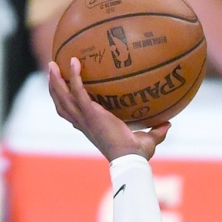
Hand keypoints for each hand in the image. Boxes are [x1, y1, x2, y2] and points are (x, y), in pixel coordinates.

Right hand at [48, 57, 170, 160]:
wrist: (130, 160)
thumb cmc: (137, 155)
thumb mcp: (147, 141)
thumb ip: (156, 131)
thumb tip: (168, 123)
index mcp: (92, 127)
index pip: (73, 116)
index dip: (66, 104)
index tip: (65, 91)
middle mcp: (84, 123)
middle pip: (61, 104)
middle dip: (54, 87)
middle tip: (52, 71)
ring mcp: (85, 118)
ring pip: (62, 97)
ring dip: (55, 81)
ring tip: (52, 64)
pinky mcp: (90, 113)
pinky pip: (78, 91)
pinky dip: (74, 76)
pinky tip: (74, 62)